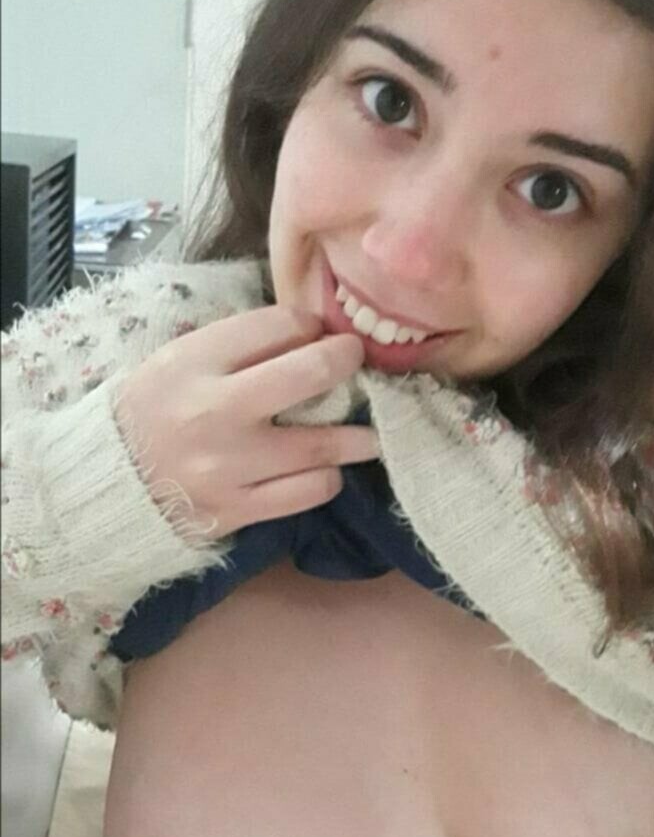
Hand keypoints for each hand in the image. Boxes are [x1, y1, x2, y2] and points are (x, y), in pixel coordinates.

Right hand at [115, 307, 377, 538]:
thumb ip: (235, 346)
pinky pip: (308, 492)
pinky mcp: (237, 511)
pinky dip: (326, 477)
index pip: (277, 325)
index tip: (316, 333)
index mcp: (192, 363)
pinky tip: (323, 469)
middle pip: (309, 374)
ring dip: (357, 435)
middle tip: (356, 361)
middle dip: (346, 360)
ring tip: (368, 432)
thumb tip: (310, 334)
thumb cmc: (149, 413)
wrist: (103, 486)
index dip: (310, 325)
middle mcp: (213, 412)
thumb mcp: (176, 361)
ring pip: (322, 445)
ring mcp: (228, 467)